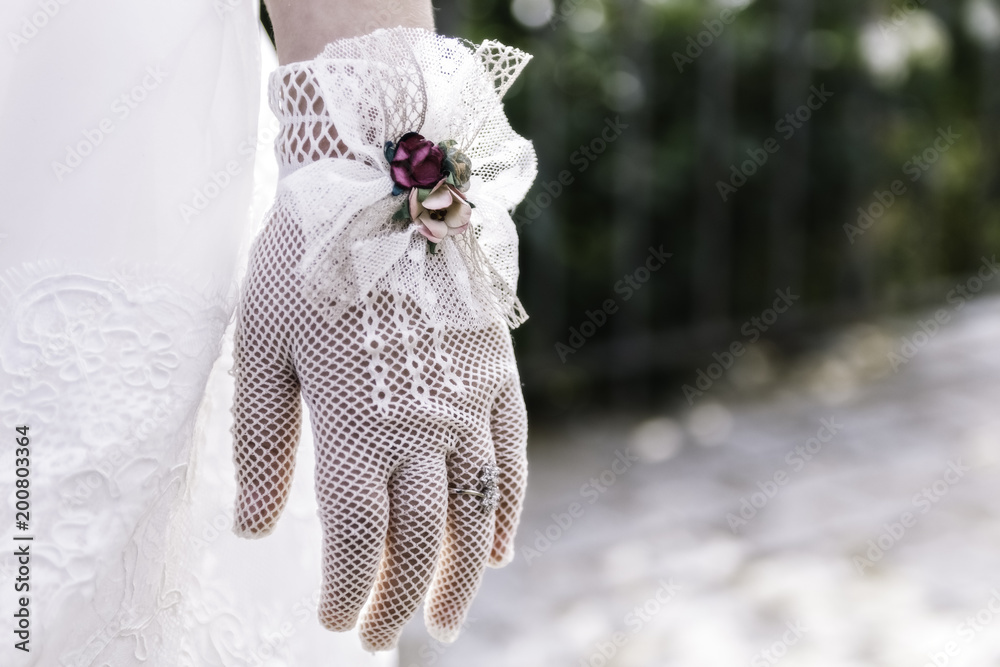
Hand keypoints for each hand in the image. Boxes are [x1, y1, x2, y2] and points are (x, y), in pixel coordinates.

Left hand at [230, 207, 528, 649]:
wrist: (378, 183)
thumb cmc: (305, 262)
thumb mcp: (262, 348)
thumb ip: (263, 444)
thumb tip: (255, 529)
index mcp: (356, 420)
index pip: (359, 536)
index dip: (350, 590)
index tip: (335, 622)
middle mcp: (422, 422)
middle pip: (421, 537)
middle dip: (402, 598)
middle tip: (385, 636)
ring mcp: (470, 398)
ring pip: (475, 510)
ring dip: (462, 574)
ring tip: (447, 616)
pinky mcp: (498, 372)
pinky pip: (512, 457)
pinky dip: (508, 509)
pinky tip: (499, 548)